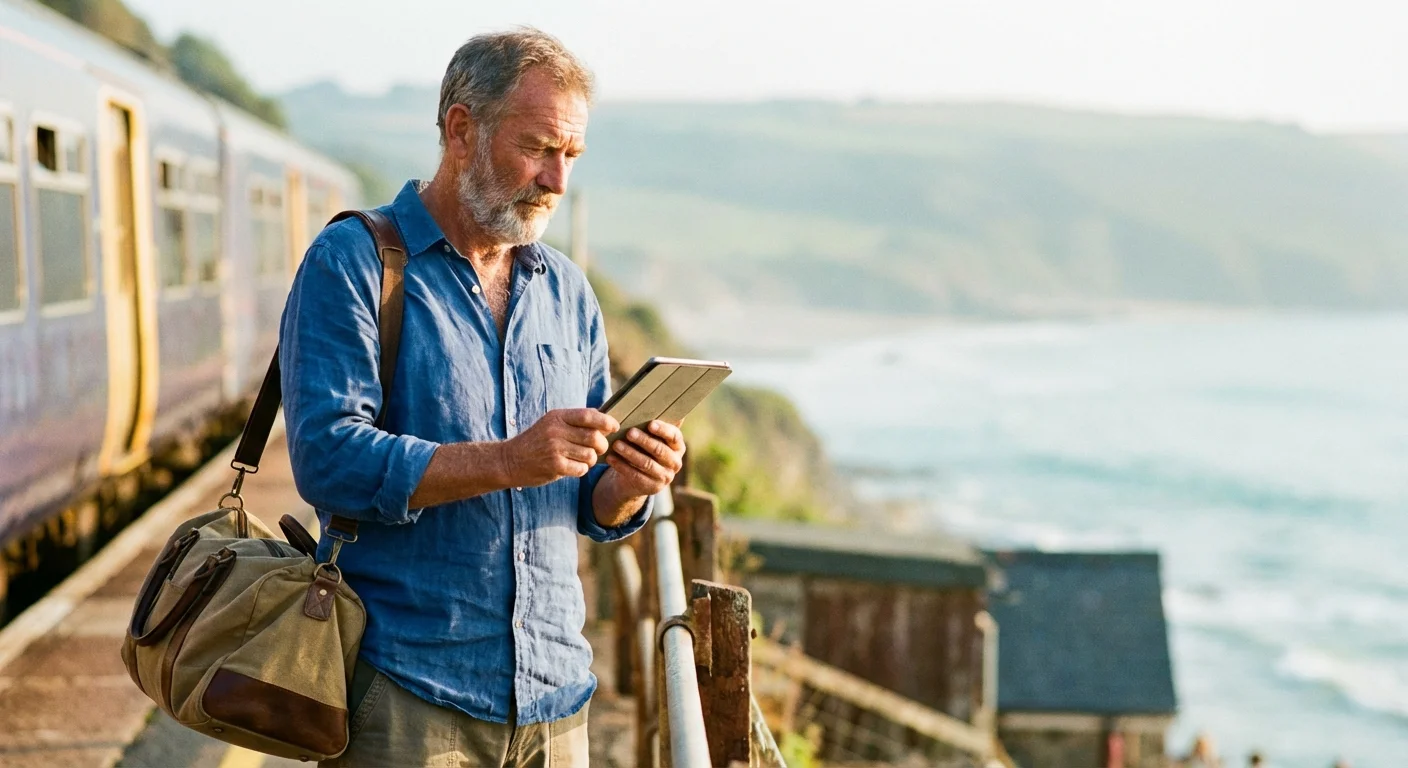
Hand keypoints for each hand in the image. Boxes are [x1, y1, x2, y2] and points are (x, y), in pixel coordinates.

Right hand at [502, 409, 618, 486]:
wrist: (510, 460)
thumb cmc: (536, 442)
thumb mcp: (551, 423)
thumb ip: (575, 421)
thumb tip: (604, 419)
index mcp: (557, 416)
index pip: (588, 415)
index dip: (606, 421)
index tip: (615, 426)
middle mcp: (556, 430)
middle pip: (593, 437)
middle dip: (602, 445)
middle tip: (600, 448)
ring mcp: (554, 449)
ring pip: (590, 454)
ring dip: (592, 459)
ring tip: (584, 459)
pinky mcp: (554, 466)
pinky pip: (581, 469)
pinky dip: (582, 469)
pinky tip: (574, 467)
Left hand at [603, 420, 685, 497]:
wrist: (637, 476)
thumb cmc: (643, 447)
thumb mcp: (650, 436)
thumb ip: (653, 424)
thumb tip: (656, 400)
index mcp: (678, 446)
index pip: (674, 436)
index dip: (663, 430)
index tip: (650, 424)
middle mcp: (675, 462)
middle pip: (660, 450)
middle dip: (644, 441)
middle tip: (629, 432)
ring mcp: (665, 477)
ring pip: (647, 464)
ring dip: (630, 453)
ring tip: (616, 444)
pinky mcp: (652, 488)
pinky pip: (636, 476)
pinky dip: (622, 466)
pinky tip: (611, 458)